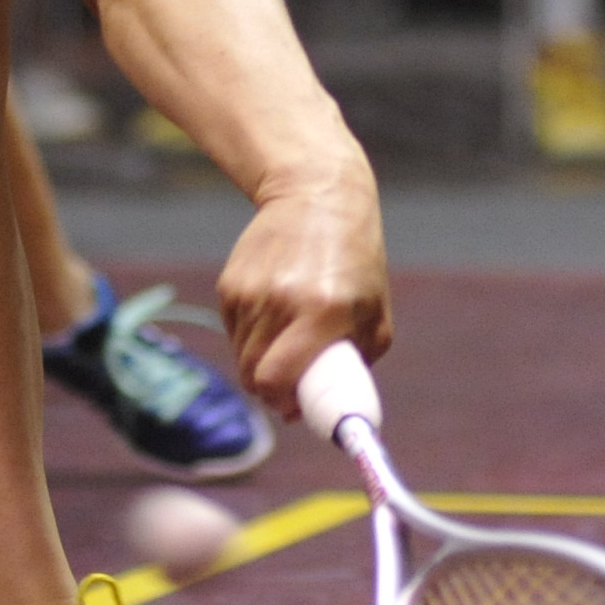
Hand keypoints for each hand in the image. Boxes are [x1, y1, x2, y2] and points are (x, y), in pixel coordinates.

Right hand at [216, 143, 390, 415]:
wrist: (316, 194)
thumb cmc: (354, 259)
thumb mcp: (375, 313)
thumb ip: (355, 364)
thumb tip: (313, 410)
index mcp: (321, 311)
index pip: (277, 379)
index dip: (282, 403)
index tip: (295, 407)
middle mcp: (280, 300)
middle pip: (254, 375)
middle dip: (271, 390)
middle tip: (292, 384)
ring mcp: (250, 290)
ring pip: (242, 356)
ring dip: (262, 362)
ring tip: (289, 339)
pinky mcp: (229, 282)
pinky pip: (233, 332)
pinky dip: (251, 337)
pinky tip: (274, 314)